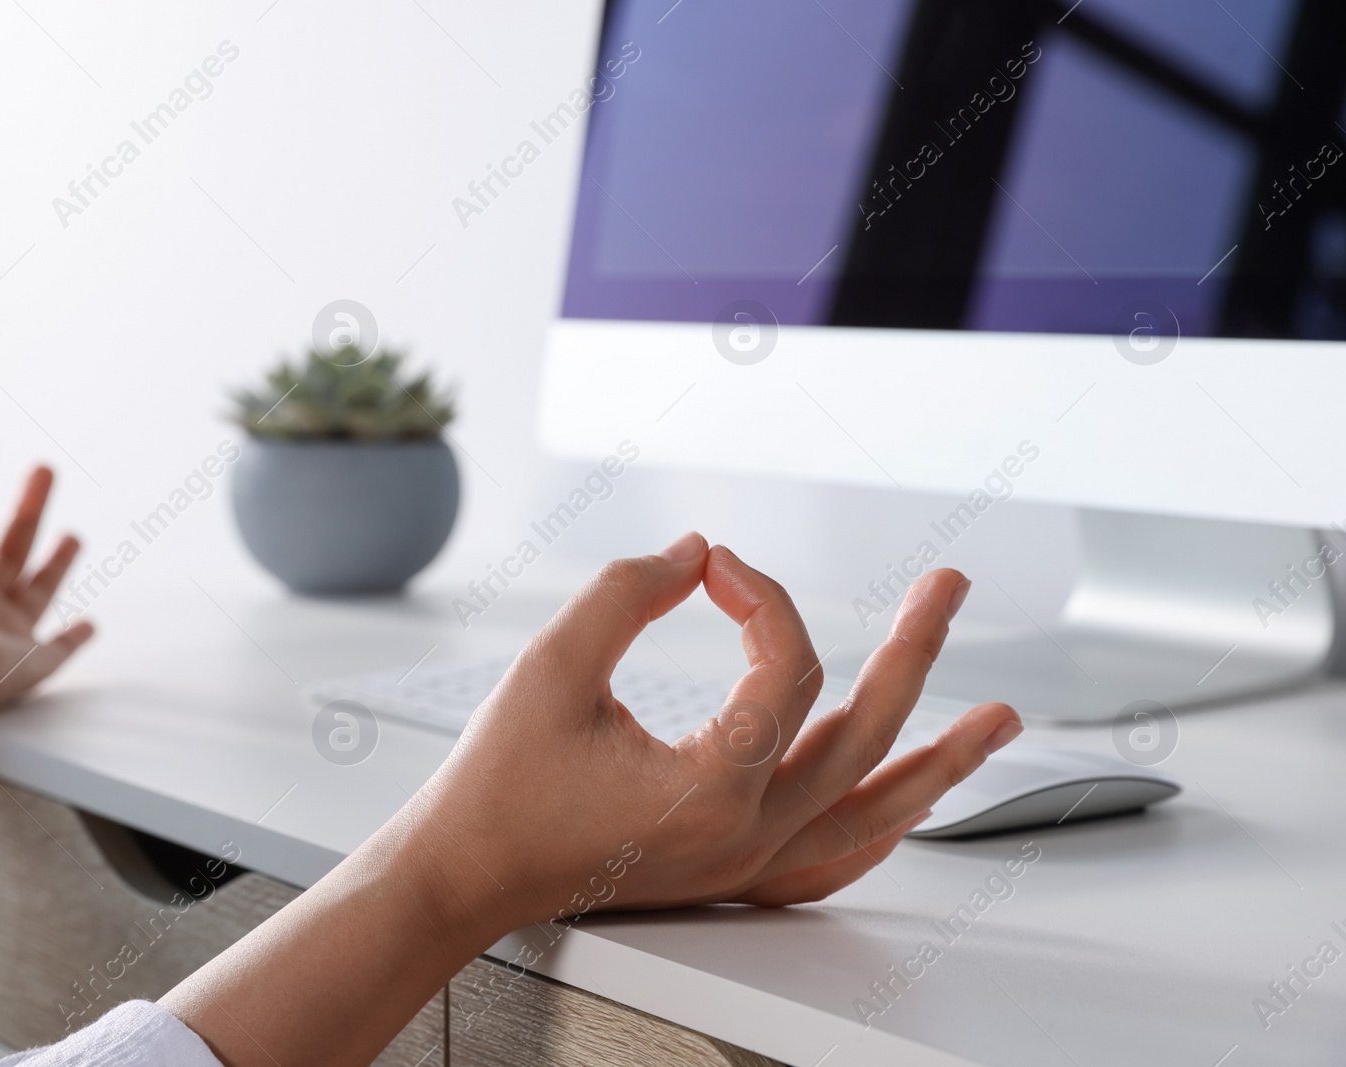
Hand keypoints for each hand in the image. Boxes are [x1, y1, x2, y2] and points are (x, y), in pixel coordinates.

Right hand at [166, 533, 1021, 1065]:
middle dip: (915, 653)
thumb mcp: (553, 667)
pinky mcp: (729, 872)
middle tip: (948, 589)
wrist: (465, 872)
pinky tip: (911, 807)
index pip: (786, 670)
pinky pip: (834, 860)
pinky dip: (882, 827)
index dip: (763, 598)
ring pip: (873, 815)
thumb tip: (697, 553)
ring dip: (939, 761)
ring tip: (999, 720)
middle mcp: (745, 834)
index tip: (716, 568)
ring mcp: (745, 863)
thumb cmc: (499, 781)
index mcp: (712, 787)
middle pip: (864, 735)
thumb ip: (626, 593)